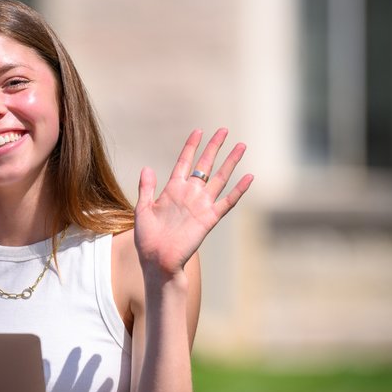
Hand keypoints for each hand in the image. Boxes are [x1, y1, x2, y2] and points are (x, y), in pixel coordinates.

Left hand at [134, 128, 252, 279]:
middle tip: (224, 130)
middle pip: (205, 165)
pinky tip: (249, 177)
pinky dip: (239, 190)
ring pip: (219, 178)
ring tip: (241, 146)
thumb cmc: (148, 239)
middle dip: (214, 147)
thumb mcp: (142, 210)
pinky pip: (227, 202)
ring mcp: (201, 205)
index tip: (199, 131)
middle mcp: (189, 194)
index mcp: (172, 190)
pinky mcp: (209, 219)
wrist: (158, 260)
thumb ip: (146, 188)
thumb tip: (147, 168)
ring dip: (231, 162)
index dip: (191, 147)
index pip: (184, 162)